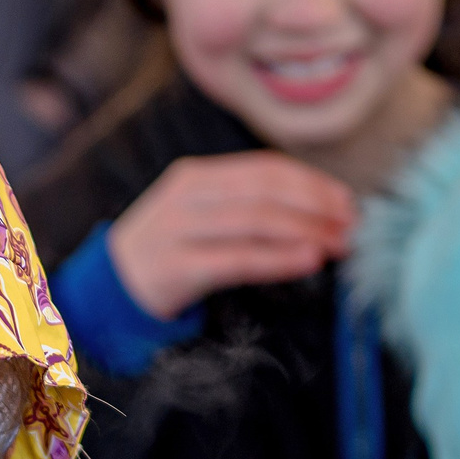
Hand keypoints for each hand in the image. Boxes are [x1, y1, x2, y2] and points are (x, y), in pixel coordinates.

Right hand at [104, 151, 357, 322]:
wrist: (108, 290)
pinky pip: (238, 259)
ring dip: (306, 231)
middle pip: (265, 192)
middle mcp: (186, 196)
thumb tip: (315, 211)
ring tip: (338, 245)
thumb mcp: (199, 215)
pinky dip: (279, 258)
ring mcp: (178, 230)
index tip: (346, 203)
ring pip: (255, 221)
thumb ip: (244, 206)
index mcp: (196, 175)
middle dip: (316, 207)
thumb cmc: (167, 254)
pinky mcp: (176, 268)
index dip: (311, 183)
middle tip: (351, 227)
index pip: (265, 168)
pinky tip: (308, 260)